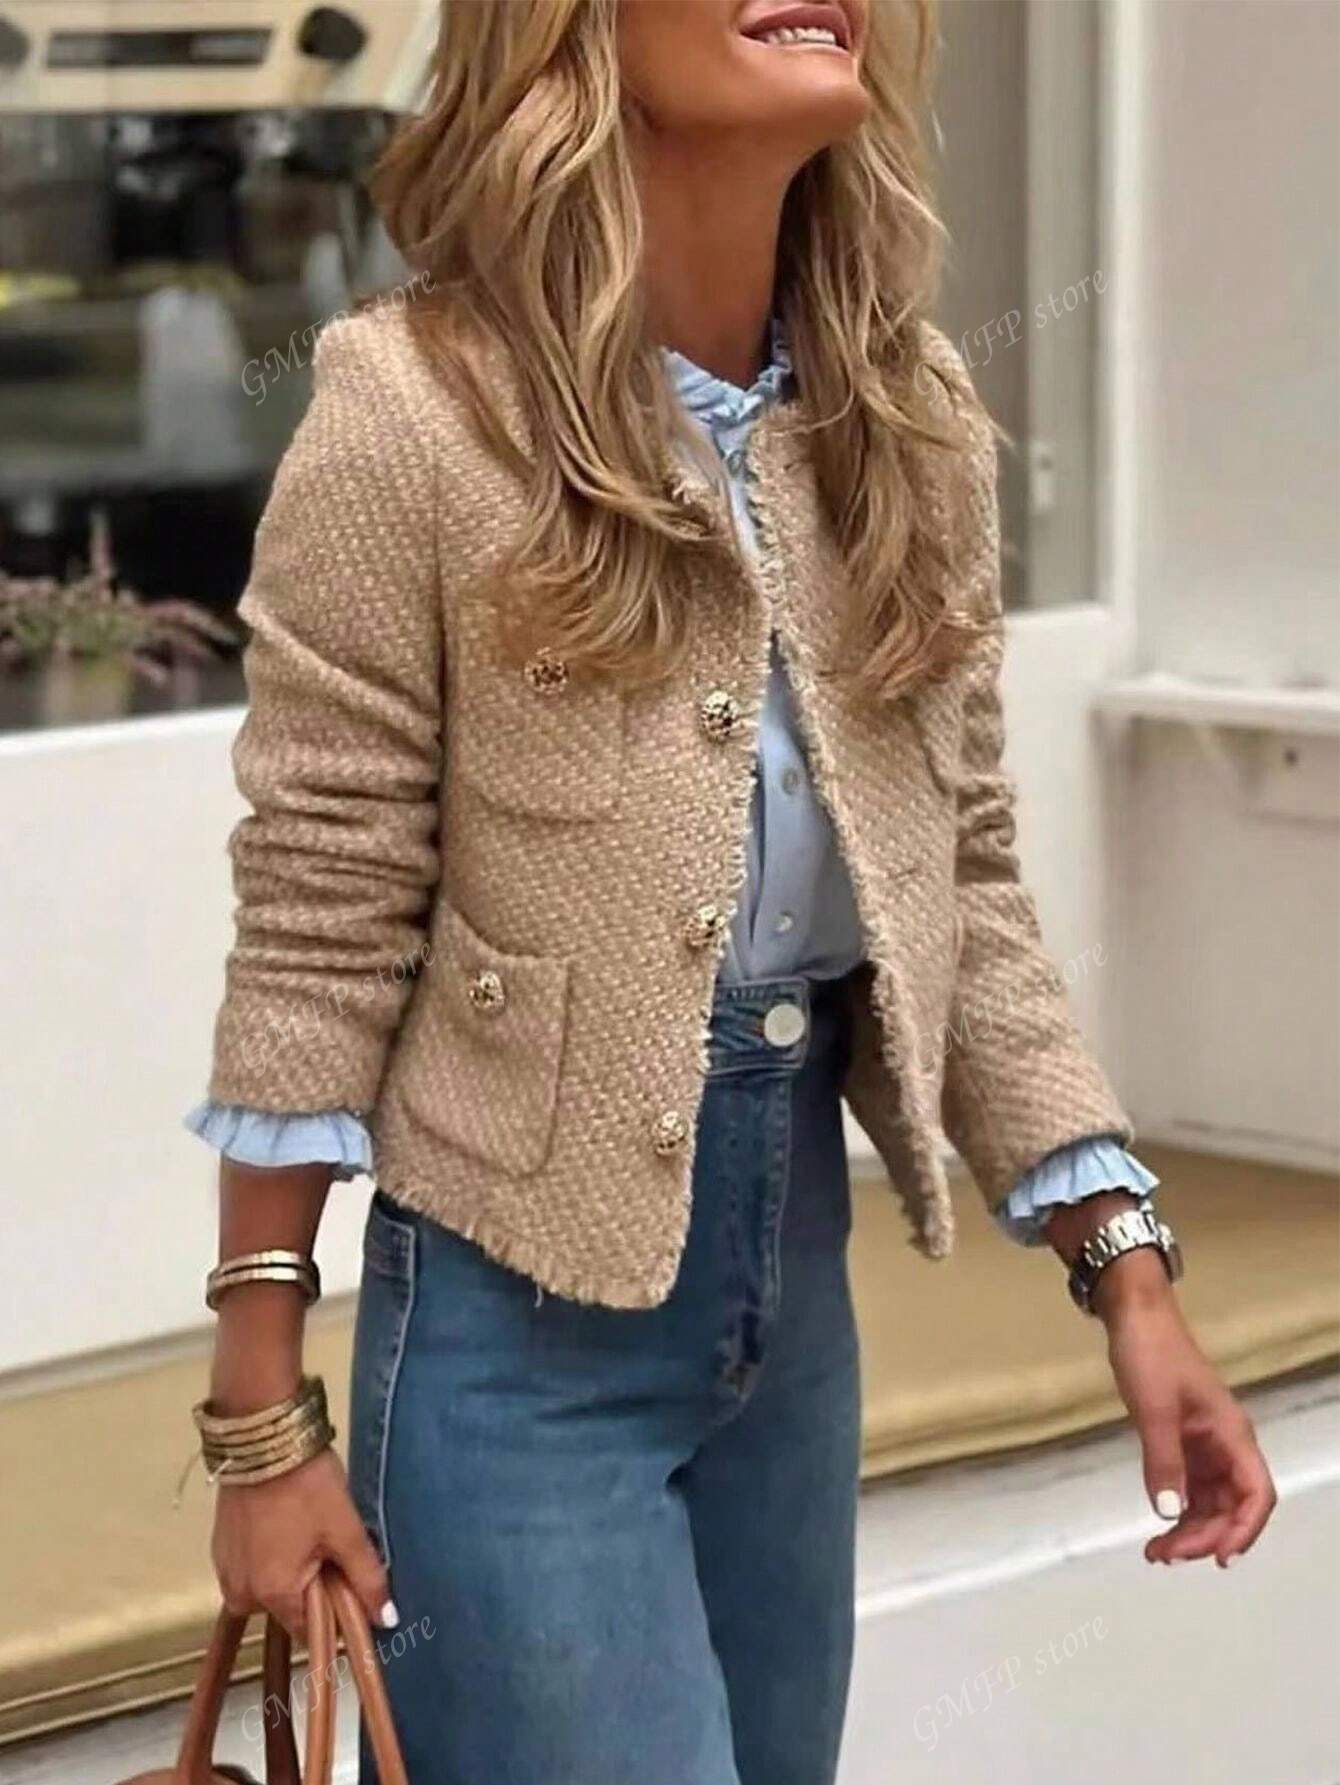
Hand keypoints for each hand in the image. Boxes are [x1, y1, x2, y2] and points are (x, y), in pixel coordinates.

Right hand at [211, 1445, 395, 1637]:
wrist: (264, 1439)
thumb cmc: (306, 1486)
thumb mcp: (345, 1530)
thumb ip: (367, 1578)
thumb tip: (386, 1620)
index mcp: (273, 1596)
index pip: (313, 1631)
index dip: (337, 1611)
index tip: (351, 1581)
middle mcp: (242, 1594)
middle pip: (291, 1608)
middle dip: (315, 1586)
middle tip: (331, 1544)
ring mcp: (226, 1570)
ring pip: (272, 1587)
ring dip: (293, 1570)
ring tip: (309, 1529)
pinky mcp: (220, 1548)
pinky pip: (254, 1568)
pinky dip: (272, 1555)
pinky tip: (287, 1524)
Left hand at [1100, 1280, 1276, 1567]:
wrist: (1135, 1317)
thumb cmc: (1151, 1356)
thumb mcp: (1154, 1409)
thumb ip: (1164, 1461)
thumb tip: (1170, 1513)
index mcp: (1232, 1435)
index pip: (1256, 1494)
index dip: (1243, 1530)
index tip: (1217, 1557)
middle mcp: (1226, 1445)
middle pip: (1231, 1506)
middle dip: (1205, 1537)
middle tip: (1165, 1555)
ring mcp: (1205, 1445)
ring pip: (1211, 1502)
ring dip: (1190, 1530)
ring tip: (1156, 1552)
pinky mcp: (1183, 1443)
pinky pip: (1190, 1488)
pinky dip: (1178, 1510)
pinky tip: (1159, 1526)